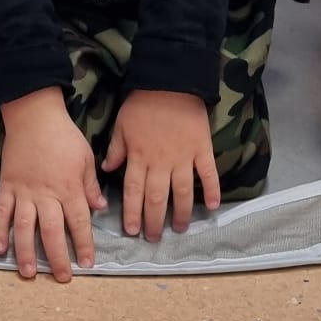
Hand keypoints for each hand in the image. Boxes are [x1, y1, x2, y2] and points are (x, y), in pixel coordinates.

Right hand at [0, 88, 107, 281]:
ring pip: (25, 227)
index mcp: (69, 187)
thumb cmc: (64, 136)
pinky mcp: (6, 186)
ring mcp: (24, 191)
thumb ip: (91, 185)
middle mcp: (46, 194)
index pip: (79, 222)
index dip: (84, 245)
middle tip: (62, 278)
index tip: (88, 264)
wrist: (34, 115)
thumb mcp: (85, 158)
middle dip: (58, 257)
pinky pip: (1, 212)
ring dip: (26, 252)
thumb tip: (100, 208)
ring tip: (28, 273)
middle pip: (53, 231)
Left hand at [101, 90, 220, 240]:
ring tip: (179, 228)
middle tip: (153, 238)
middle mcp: (161, 162)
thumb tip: (107, 171)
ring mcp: (184, 157)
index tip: (132, 231)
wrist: (170, 81)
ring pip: (182, 192)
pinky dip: (212, 190)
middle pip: (157, 198)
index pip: (134, 192)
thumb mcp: (121, 125)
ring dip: (181, 213)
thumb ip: (115, 149)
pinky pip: (208, 174)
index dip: (132, 213)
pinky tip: (213, 207)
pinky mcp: (202, 149)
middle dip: (154, 221)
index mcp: (139, 157)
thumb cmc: (142, 103)